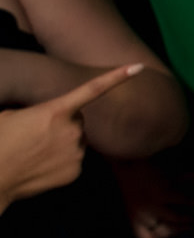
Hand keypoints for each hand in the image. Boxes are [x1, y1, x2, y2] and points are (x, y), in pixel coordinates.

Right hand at [0, 63, 139, 207]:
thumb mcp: (11, 114)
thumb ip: (38, 110)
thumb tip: (47, 116)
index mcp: (56, 111)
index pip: (92, 89)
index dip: (116, 77)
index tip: (138, 67)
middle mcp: (72, 130)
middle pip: (77, 120)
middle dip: (63, 123)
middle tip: (36, 133)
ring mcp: (77, 152)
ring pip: (76, 140)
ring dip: (62, 142)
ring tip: (35, 150)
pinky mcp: (76, 170)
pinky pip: (74, 159)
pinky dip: (61, 160)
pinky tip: (41, 164)